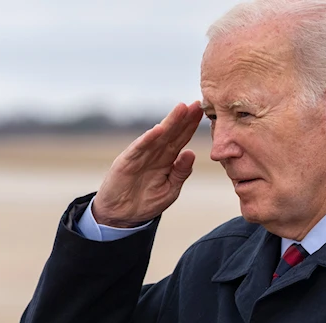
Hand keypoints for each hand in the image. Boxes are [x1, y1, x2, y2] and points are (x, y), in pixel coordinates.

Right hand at [92, 102, 203, 227]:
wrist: (122, 216)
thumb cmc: (146, 202)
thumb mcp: (170, 190)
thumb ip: (180, 173)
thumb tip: (191, 153)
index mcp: (166, 160)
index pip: (181, 139)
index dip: (191, 126)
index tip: (203, 112)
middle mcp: (154, 154)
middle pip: (172, 133)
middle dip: (184, 118)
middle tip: (197, 103)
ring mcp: (140, 156)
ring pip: (157, 136)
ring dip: (169, 122)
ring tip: (182, 108)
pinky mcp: (126, 162)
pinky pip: (138, 149)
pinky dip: (147, 139)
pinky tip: (158, 129)